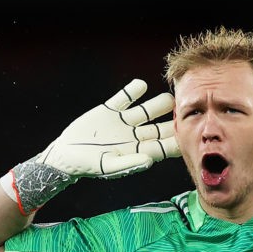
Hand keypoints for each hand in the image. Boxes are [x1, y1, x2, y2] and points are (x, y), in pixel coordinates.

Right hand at [6, 79, 178, 213]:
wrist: (65, 153)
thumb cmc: (88, 165)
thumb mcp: (108, 166)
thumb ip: (130, 163)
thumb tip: (150, 161)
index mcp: (138, 151)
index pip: (163, 147)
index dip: (175, 141)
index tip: (187, 134)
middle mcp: (134, 136)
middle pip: (159, 128)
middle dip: (172, 121)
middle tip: (185, 113)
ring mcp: (123, 122)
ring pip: (145, 111)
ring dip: (157, 104)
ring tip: (167, 98)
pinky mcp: (110, 110)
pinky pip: (124, 98)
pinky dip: (132, 91)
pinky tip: (141, 85)